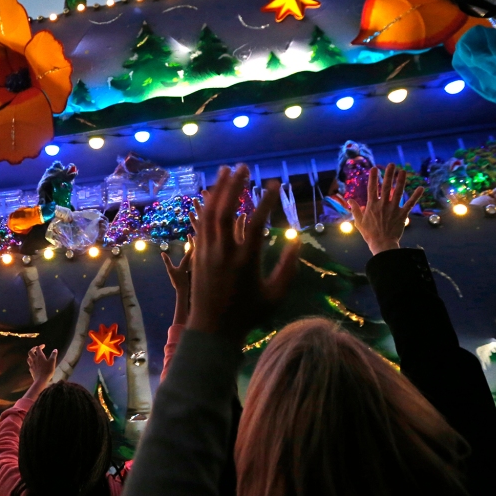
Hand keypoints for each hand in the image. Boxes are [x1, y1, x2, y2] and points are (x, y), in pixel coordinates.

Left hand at [27, 344, 56, 384]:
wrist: (41, 380)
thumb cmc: (48, 370)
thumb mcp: (52, 362)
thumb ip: (53, 355)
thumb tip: (55, 350)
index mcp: (40, 356)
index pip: (38, 348)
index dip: (40, 346)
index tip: (43, 346)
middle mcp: (34, 360)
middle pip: (30, 352)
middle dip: (33, 349)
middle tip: (36, 348)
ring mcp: (32, 365)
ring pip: (28, 358)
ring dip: (30, 356)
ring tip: (33, 356)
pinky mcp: (31, 370)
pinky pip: (30, 365)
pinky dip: (31, 363)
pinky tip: (34, 365)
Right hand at [161, 235, 193, 294]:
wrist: (184, 290)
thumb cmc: (177, 281)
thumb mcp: (170, 270)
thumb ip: (167, 261)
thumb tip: (162, 253)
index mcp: (187, 261)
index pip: (191, 249)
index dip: (191, 241)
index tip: (189, 235)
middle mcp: (192, 263)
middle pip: (196, 249)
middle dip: (194, 241)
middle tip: (191, 236)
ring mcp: (194, 266)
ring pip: (197, 254)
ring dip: (196, 246)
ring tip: (194, 240)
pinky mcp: (193, 269)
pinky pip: (196, 258)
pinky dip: (195, 252)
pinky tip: (194, 251)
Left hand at [188, 165, 299, 343]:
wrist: (212, 328)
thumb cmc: (247, 314)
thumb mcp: (275, 296)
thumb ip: (288, 269)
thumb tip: (296, 242)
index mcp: (245, 262)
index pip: (256, 223)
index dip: (266, 202)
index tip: (275, 185)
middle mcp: (224, 253)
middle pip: (226, 211)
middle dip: (234, 186)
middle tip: (244, 166)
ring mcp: (208, 252)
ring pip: (210, 214)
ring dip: (218, 190)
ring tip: (226, 170)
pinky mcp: (198, 253)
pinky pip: (201, 224)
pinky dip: (207, 205)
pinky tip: (213, 193)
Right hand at [348, 164, 422, 254]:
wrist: (382, 244)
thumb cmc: (370, 234)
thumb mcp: (359, 222)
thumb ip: (355, 209)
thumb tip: (349, 199)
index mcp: (372, 205)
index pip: (372, 188)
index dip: (373, 178)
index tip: (374, 168)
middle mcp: (383, 204)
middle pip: (386, 186)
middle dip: (389, 174)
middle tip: (391, 164)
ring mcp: (393, 209)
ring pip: (398, 192)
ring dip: (401, 181)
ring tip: (403, 171)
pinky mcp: (403, 215)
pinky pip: (410, 204)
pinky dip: (416, 196)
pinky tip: (420, 188)